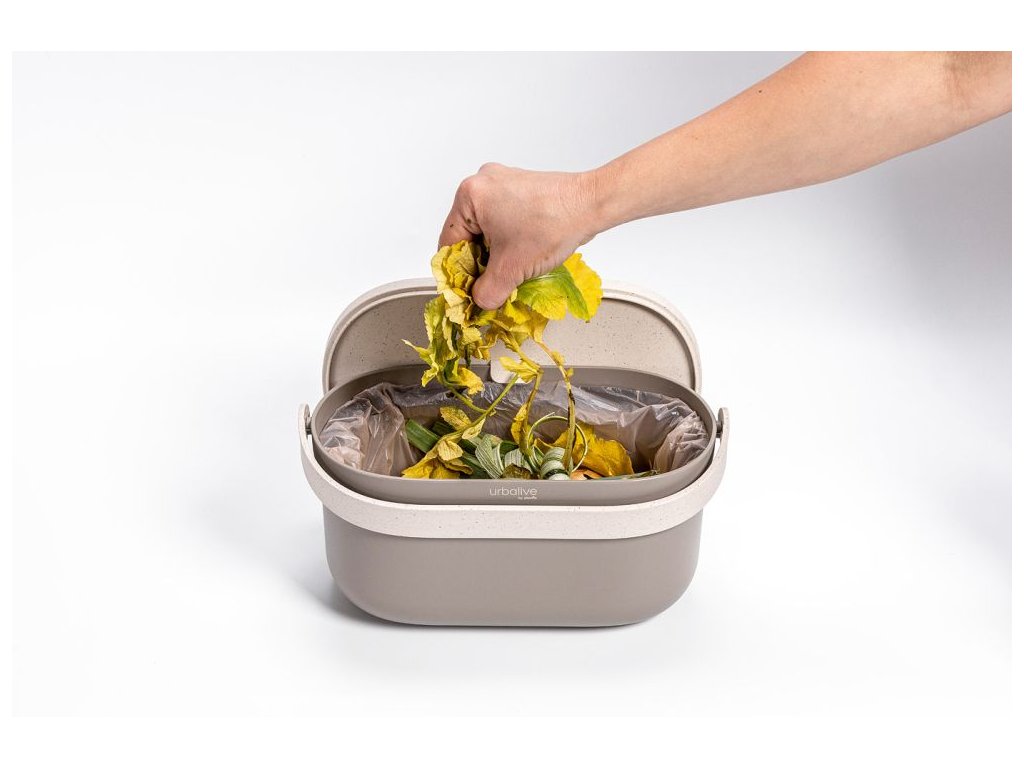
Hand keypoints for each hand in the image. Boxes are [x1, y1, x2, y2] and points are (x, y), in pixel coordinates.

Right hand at [438, 163, 597, 308]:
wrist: (591, 205)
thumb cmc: (552, 225)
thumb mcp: (511, 268)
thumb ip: (487, 292)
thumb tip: (479, 301)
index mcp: (469, 196)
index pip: (449, 243)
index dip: (457, 272)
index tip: (466, 290)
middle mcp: (481, 182)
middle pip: (467, 234)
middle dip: (479, 261)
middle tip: (491, 283)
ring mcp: (502, 181)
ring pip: (486, 227)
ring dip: (495, 251)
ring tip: (510, 269)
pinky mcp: (519, 186)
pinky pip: (502, 217)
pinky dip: (508, 238)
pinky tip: (521, 253)